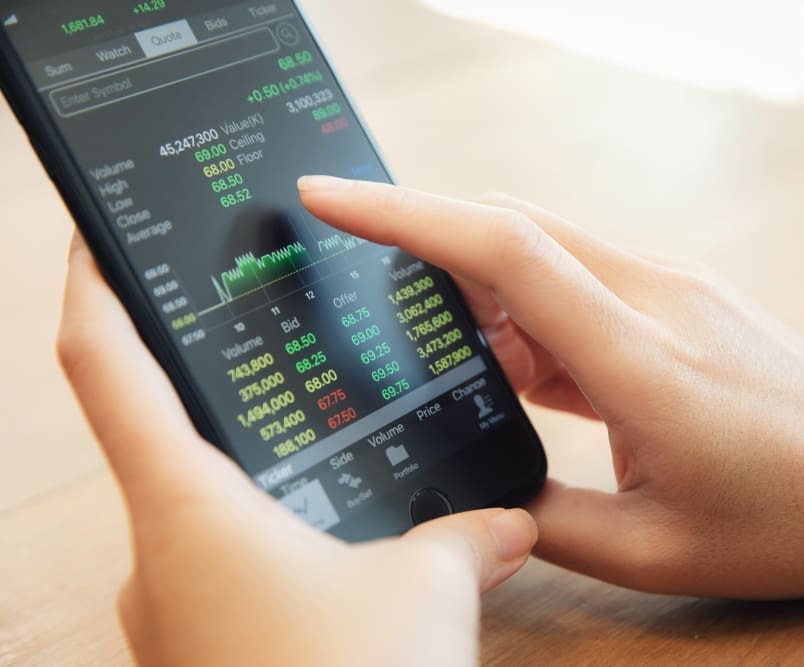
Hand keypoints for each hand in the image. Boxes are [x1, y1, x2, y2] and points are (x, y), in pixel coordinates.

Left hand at [57, 235, 536, 665]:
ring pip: (194, 504)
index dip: (95, 283)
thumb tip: (507, 519)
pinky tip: (334, 541)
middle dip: (203, 378)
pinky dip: (267, 532)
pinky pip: (224, 563)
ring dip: (247, 466)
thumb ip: (463, 534)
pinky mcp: (208, 647)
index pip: (104, 364)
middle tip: (254, 329)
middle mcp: (159, 552)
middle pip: (151, 430)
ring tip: (314, 437)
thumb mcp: (424, 588)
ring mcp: (176, 607)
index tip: (100, 233)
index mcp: (185, 507)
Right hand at [299, 177, 803, 598]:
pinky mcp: (681, 298)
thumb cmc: (796, 517)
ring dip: (477, 282)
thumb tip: (478, 499)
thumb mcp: (655, 551)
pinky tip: (516, 366)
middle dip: (422, 233)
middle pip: (513, 225)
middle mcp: (653, 297)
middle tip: (355, 273)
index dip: (406, 214)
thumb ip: (546, 522)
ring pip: (543, 249)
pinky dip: (528, 308)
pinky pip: (581, 280)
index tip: (330, 197)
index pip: (503, 250)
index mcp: (640, 359)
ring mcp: (672, 287)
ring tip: (438, 347)